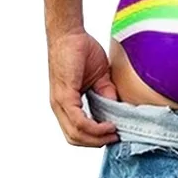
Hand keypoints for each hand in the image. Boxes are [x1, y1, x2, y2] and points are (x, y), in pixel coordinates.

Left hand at [47, 30, 118, 146]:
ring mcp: (60, 102)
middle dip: (96, 142)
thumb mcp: (99, 77)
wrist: (70, 34)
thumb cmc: (81, 50)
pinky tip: (108, 125)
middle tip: (115, 137)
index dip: (95, 137)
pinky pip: (78, 120)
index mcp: (66, 103)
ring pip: (75, 134)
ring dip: (96, 138)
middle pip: (74, 138)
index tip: (114, 134)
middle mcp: (60, 106)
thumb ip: (106, 94)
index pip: (77, 131)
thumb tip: (117, 109)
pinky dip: (94, 127)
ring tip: (113, 132)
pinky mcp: (64, 95)